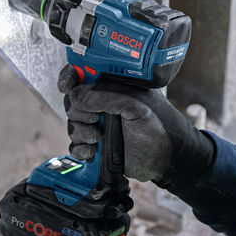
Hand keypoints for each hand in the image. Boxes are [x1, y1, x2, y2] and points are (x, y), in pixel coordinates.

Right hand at [57, 65, 213, 184]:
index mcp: (113, 87)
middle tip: (95, 119)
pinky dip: (79, 149)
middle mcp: (104, 104)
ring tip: (97, 138)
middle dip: (78, 112)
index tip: (66, 86)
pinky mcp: (96, 146)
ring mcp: (99, 125)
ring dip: (80, 132)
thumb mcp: (136, 106)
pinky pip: (75, 145)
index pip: (84, 75)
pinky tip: (92, 152)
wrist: (168, 160)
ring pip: (72, 124)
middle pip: (72, 101)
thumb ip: (105, 97)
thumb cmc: (161, 127)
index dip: (71, 78)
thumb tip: (75, 96)